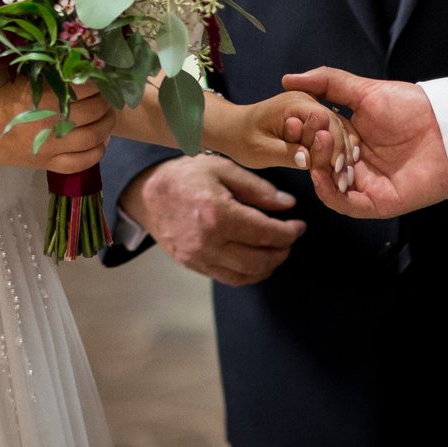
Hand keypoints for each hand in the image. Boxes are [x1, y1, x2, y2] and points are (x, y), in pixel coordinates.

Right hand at [0, 75, 113, 173]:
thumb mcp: (12, 73)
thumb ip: (41, 69)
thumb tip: (68, 60)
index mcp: (43, 96)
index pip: (85, 87)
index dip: (97, 80)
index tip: (98, 74)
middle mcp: (51, 123)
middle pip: (94, 112)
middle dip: (105, 101)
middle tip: (105, 94)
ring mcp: (50, 147)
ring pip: (93, 138)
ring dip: (106, 126)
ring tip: (106, 116)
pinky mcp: (45, 164)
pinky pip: (80, 163)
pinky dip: (96, 153)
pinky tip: (99, 143)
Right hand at [123, 154, 305, 285]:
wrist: (148, 192)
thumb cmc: (185, 175)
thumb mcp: (222, 168)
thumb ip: (258, 188)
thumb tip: (288, 205)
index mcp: (218, 213)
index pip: (266, 232)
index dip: (289, 232)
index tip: (299, 226)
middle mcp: (209, 241)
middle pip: (259, 259)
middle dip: (281, 251)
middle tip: (290, 238)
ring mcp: (199, 257)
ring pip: (246, 275)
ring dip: (268, 266)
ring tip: (276, 250)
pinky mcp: (193, 265)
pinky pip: (229, 278)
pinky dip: (248, 274)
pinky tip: (256, 260)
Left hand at [208, 88, 349, 173]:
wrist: (233, 129)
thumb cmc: (242, 138)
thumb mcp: (261, 150)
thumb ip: (286, 153)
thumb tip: (309, 159)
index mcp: (293, 103)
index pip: (324, 119)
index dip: (332, 144)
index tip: (335, 169)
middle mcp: (306, 101)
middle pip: (334, 125)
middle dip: (340, 152)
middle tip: (344, 181)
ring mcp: (310, 109)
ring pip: (336, 130)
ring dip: (341, 154)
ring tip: (343, 181)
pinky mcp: (311, 121)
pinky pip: (329, 134)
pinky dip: (335, 152)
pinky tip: (338, 173)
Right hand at [282, 67, 447, 219]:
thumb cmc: (412, 107)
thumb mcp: (365, 90)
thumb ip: (328, 83)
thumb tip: (288, 79)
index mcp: (351, 136)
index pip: (317, 139)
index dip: (303, 132)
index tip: (291, 120)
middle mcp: (356, 161)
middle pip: (321, 162)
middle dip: (310, 150)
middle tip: (307, 135)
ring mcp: (367, 183)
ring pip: (330, 185)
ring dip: (318, 170)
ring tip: (318, 150)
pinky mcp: (379, 202)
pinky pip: (347, 205)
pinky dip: (331, 194)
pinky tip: (322, 175)